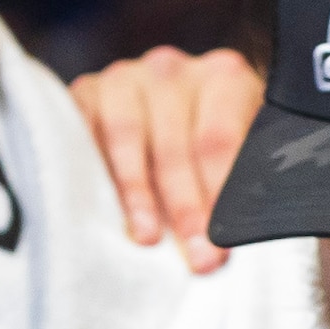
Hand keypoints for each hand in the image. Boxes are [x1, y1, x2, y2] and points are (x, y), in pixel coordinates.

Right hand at [73, 44, 264, 268]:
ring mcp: (125, 77)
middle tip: (196, 259)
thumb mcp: (241, 159)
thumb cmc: (211, 156)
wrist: (167, 124)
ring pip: (128, 136)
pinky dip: (93, 172)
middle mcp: (172, 69)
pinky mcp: (86, 92)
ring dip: (138, 193)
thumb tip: (244, 239)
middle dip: (186, 207)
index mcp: (224, 77)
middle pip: (175, 144)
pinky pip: (84, 131)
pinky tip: (101, 208)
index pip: (219, 140)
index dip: (220, 196)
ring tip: (148, 239)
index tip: (221, 245)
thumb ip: (245, 187)